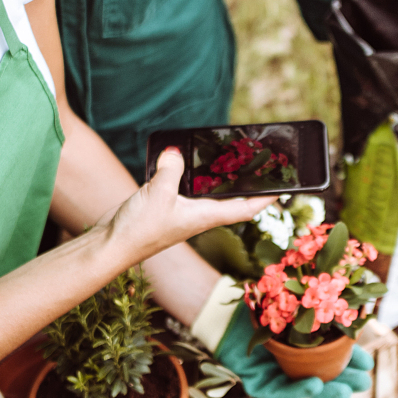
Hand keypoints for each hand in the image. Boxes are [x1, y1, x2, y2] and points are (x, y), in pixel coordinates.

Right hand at [101, 148, 271, 266]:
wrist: (112, 245)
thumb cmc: (140, 229)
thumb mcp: (159, 193)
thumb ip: (172, 169)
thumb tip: (176, 152)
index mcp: (206, 216)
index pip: (246, 208)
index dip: (266, 198)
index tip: (285, 188)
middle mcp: (198, 215)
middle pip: (229, 198)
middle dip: (244, 183)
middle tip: (257, 163)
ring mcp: (181, 212)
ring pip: (205, 192)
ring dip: (215, 178)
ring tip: (226, 157)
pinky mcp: (164, 206)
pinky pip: (182, 188)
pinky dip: (186, 174)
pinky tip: (181, 160)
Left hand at [212, 304, 372, 397]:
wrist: (222, 309)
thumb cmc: (259, 305)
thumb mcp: (294, 308)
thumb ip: (318, 312)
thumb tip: (355, 309)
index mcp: (303, 350)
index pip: (331, 362)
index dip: (350, 364)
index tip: (367, 363)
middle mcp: (291, 366)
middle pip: (323, 380)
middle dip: (345, 383)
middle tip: (363, 383)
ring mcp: (275, 377)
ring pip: (306, 390)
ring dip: (328, 392)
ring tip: (346, 391)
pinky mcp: (258, 386)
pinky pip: (280, 391)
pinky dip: (299, 390)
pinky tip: (316, 385)